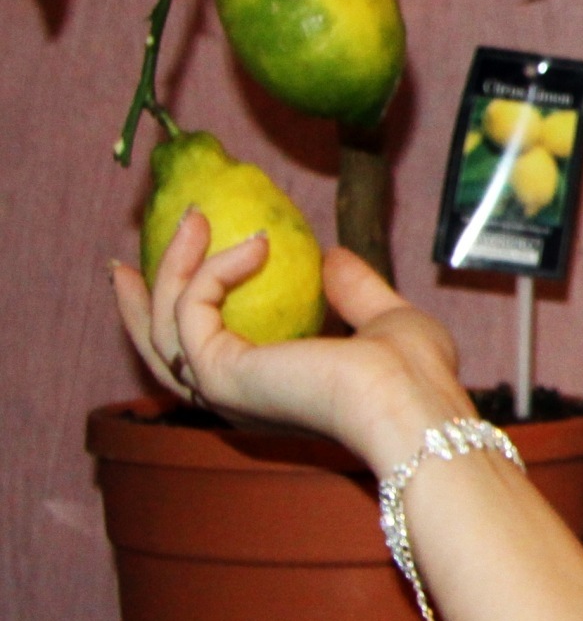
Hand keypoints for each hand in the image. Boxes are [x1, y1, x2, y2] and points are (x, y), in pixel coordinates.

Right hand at [111, 209, 475, 472]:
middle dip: (140, 303)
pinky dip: (214, 271)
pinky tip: (255, 244)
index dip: (185, 313)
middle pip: (161, 352)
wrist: (412, 402)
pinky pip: (191, 310)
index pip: (208, 356)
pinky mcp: (219, 374)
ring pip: (162, 330)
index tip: (183, 268)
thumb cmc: (414, 376)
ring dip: (170, 269)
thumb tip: (331, 257)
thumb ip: (355, 291)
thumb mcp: (386, 320)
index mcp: (271, 392)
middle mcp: (237, 399)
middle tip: (130, 257)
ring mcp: (222, 391)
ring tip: (192, 218)